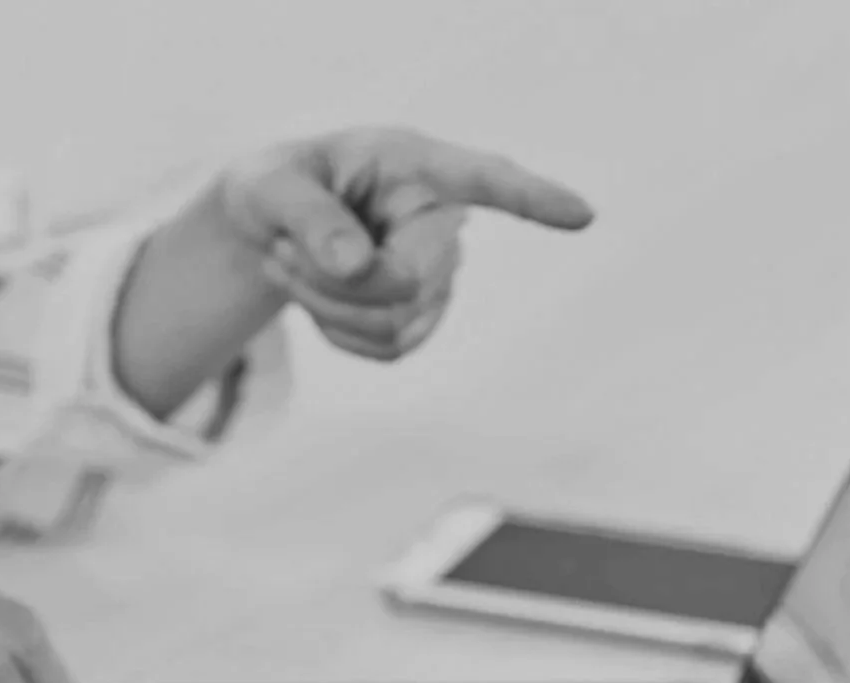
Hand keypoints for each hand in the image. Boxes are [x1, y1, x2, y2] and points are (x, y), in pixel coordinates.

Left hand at [216, 128, 593, 361]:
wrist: (267, 224)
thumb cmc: (273, 187)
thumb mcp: (268, 187)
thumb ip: (308, 217)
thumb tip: (357, 265)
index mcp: (413, 164)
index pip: (484, 179)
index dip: (533, 199)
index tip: (582, 215)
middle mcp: (439, 218)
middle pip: (409, 283)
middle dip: (334, 285)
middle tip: (281, 251)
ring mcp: (437, 271)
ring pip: (396, 325)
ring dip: (328, 310)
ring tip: (292, 265)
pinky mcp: (420, 316)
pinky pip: (388, 351)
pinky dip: (338, 335)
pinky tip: (320, 298)